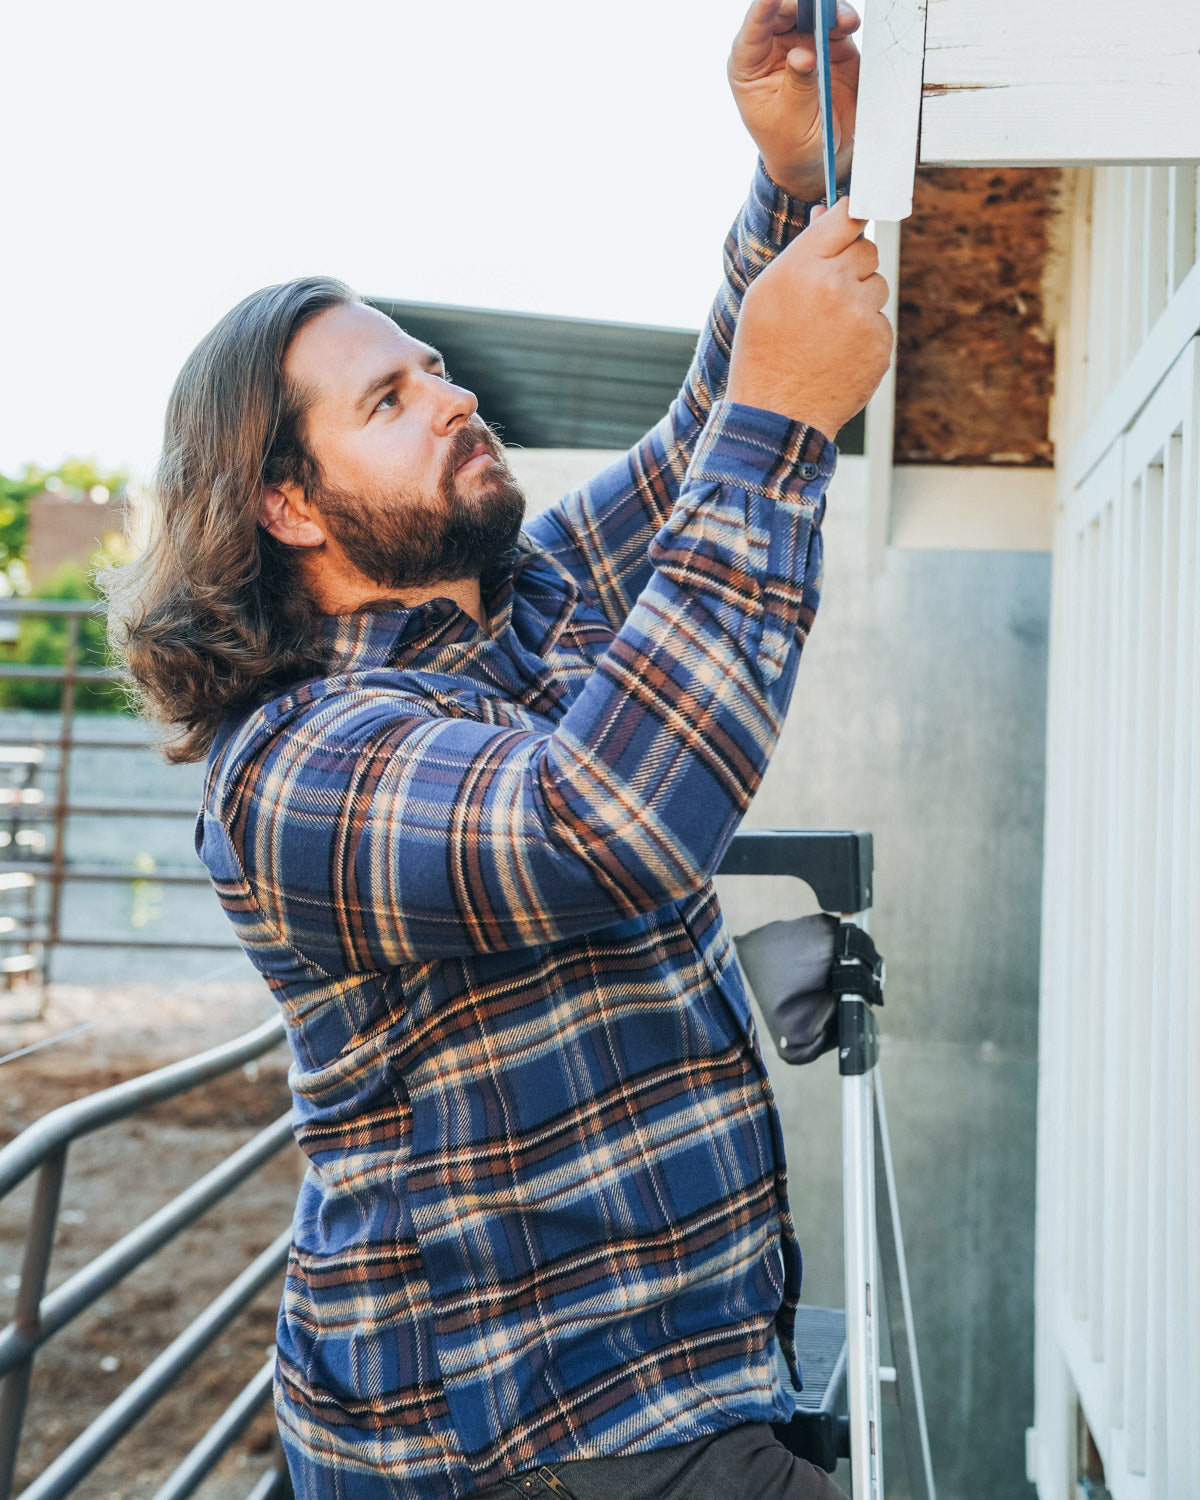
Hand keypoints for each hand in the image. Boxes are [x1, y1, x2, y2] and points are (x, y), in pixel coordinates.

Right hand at [726, 199, 892, 437]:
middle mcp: (835, 285)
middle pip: (867, 251)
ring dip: (859, 302)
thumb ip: (803, 251)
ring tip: (827, 333)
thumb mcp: (767, 294)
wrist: (777, 413)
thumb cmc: (765, 351)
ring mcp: (861, 315)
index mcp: (802, 267)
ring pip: (877, 287)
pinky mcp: (880, 343)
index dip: (854, 215)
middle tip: (827, 296)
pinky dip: (865, 335)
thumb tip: (828, 213)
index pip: (847, 216)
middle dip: (852, 267)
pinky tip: (838, 354)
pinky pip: (880, 323)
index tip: (856, 217)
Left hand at [728, 0, 860, 199]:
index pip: (753, 31)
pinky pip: (837, 24)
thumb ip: (798, 85)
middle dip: (801, 3)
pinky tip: (849, 22)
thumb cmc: (794, 146)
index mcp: (750, 68)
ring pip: (812, 12)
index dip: (762, 9)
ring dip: (826, 10)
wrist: (821, 161)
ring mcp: (804, 45)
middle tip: (818, 6)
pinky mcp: (832, 48)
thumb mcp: (792, 120)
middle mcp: (774, 50)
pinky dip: (844, 19)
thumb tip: (802, 54)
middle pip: (783, 11)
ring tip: (842, 19)